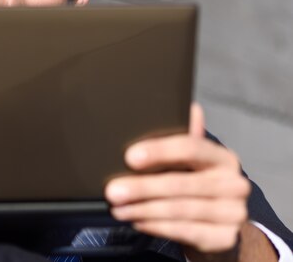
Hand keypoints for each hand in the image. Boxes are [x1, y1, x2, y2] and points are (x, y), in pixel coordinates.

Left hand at [105, 103, 254, 257]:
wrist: (219, 226)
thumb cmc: (195, 185)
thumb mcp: (189, 162)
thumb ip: (183, 138)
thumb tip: (189, 107)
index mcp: (223, 158)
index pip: (191, 148)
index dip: (159, 151)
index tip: (130, 156)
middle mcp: (235, 184)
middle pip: (180, 183)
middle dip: (141, 187)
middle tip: (112, 190)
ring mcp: (233, 213)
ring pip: (179, 209)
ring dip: (142, 209)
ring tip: (117, 208)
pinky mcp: (225, 238)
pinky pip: (184, 231)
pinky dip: (156, 226)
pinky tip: (137, 221)